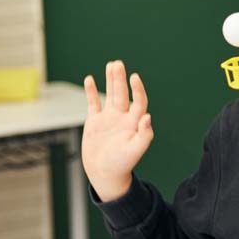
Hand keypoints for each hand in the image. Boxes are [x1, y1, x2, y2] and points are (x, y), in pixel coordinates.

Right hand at [82, 60, 153, 201]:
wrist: (105, 174)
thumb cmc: (122, 164)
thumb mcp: (135, 150)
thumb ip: (144, 134)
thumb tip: (148, 117)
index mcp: (134, 122)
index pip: (139, 101)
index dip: (137, 89)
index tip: (134, 77)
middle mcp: (122, 117)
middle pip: (123, 93)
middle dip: (120, 79)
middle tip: (118, 63)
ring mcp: (108, 118)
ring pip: (110, 94)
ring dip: (110, 80)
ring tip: (111, 64)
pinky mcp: (95, 122)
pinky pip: (93, 103)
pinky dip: (91, 91)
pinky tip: (90, 79)